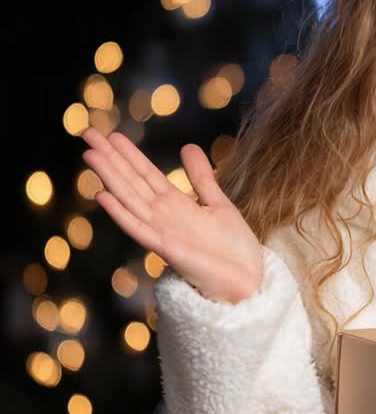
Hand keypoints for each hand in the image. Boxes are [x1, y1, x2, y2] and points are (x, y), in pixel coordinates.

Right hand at [81, 128, 262, 303]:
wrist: (248, 279)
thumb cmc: (233, 247)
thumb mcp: (218, 203)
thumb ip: (201, 178)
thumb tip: (187, 147)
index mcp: (175, 205)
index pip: (146, 174)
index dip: (129, 155)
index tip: (111, 135)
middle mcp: (163, 216)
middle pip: (132, 182)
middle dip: (111, 159)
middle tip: (88, 134)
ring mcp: (163, 232)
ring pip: (130, 200)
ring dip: (110, 178)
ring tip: (91, 155)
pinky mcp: (168, 250)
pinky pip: (140, 230)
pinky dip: (121, 214)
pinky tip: (103, 196)